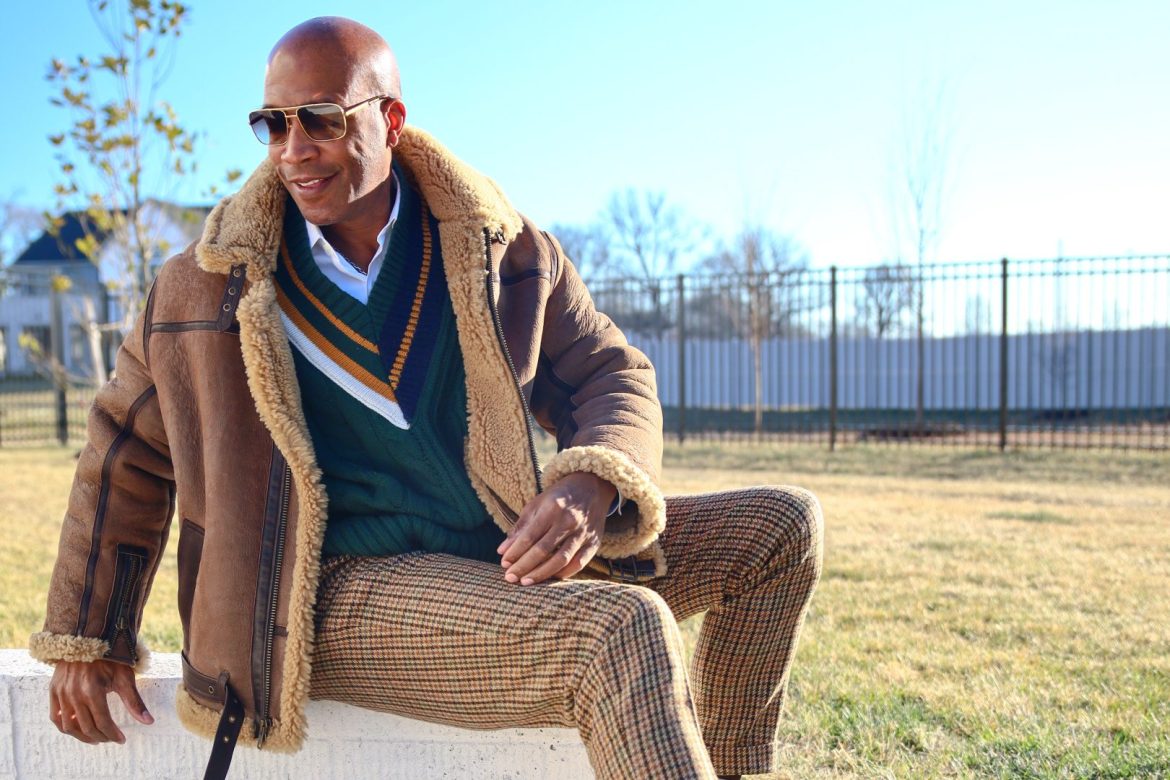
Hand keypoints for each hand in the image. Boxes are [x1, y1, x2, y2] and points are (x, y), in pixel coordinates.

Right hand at [50, 659, 153, 744]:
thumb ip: (134, 702)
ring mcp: (61, 693)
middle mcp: (74, 694)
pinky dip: (66, 727)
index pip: (103, 722)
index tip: (121, 739)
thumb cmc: (110, 658)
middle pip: (87, 727)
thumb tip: (149, 722)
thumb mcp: (125, 677)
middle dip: (101, 736)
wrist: (89, 638)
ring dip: (83, 736)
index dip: (113, 734)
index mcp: (92, 690)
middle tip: (110, 738)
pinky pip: (55, 717)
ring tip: (96, 738)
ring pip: (69, 726)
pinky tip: (78, 729)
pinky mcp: (54, 690)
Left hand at [497, 471, 615, 585]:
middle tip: (510, 577)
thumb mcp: (536, 505)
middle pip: (543, 550)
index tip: (504, 563)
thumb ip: (520, 528)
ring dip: (541, 574)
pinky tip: (549, 578)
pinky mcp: (593, 543)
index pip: (529, 536)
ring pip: (560, 560)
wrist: (592, 487)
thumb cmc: (559, 497)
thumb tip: (502, 550)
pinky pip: (578, 564)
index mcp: (552, 508)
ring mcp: (583, 533)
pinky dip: (563, 573)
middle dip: (524, 566)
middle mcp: (569, 521)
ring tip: (525, 582)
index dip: (515, 552)